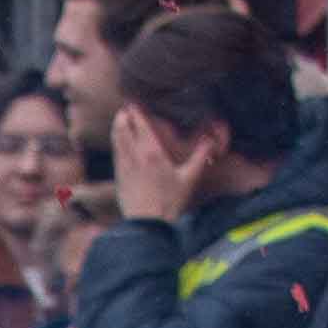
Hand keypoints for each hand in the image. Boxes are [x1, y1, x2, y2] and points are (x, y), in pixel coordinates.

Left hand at [109, 106, 203, 225]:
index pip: (140, 125)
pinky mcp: (118, 177)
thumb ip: (200, 157)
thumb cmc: (170, 202)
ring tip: (120, 118)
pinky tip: (118, 142)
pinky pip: (115, 153)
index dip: (136, 111)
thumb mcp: (189, 179)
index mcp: (152, 152)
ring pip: (116, 139)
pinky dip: (116, 142)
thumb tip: (212, 140)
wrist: (147, 224)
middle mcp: (134, 156)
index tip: (134, 102)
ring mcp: (124, 166)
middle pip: (123, 128)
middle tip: (126, 107)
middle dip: (123, 115)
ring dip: (117, 127)